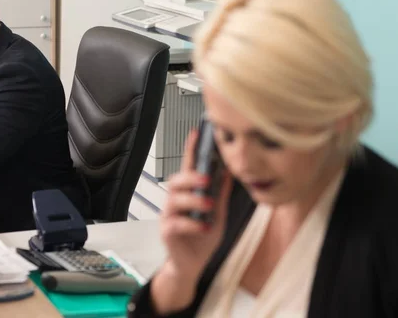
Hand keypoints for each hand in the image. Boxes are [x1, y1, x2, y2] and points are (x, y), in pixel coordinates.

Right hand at [150, 130, 232, 313]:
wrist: (193, 265)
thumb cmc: (202, 238)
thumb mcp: (218, 214)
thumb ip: (221, 195)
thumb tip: (230, 173)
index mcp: (188, 194)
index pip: (188, 167)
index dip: (191, 150)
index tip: (196, 133)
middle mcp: (175, 202)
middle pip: (176, 181)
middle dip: (191, 177)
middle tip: (206, 180)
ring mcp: (169, 216)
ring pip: (174, 200)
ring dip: (193, 200)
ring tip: (208, 205)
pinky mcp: (167, 232)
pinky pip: (176, 223)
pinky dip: (192, 223)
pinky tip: (204, 226)